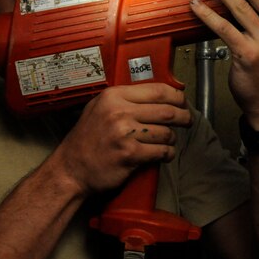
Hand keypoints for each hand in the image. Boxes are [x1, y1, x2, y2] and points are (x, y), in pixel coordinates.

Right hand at [53, 83, 191, 195]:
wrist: (71, 168)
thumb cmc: (87, 138)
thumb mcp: (100, 107)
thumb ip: (125, 98)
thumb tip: (158, 93)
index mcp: (114, 96)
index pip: (157, 90)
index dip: (177, 96)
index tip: (183, 101)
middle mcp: (120, 112)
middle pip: (167, 111)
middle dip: (183, 116)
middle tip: (187, 120)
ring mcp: (124, 134)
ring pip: (166, 132)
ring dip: (172, 138)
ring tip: (169, 141)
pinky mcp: (129, 155)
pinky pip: (161, 152)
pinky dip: (168, 154)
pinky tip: (165, 154)